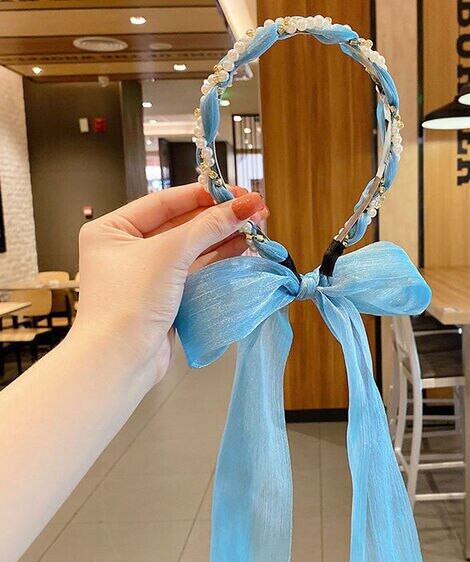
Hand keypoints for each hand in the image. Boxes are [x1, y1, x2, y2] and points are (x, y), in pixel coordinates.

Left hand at [72, 183, 266, 382]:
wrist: (121, 360)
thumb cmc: (128, 304)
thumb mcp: (169, 254)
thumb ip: (208, 227)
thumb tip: (243, 205)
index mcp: (114, 230)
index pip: (165, 202)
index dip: (204, 195)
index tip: (236, 192)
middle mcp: (128, 249)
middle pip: (182, 224)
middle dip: (219, 217)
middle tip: (253, 210)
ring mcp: (148, 274)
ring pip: (192, 248)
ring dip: (223, 237)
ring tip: (254, 228)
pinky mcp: (165, 296)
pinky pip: (195, 270)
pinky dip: (217, 259)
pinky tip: (240, 249)